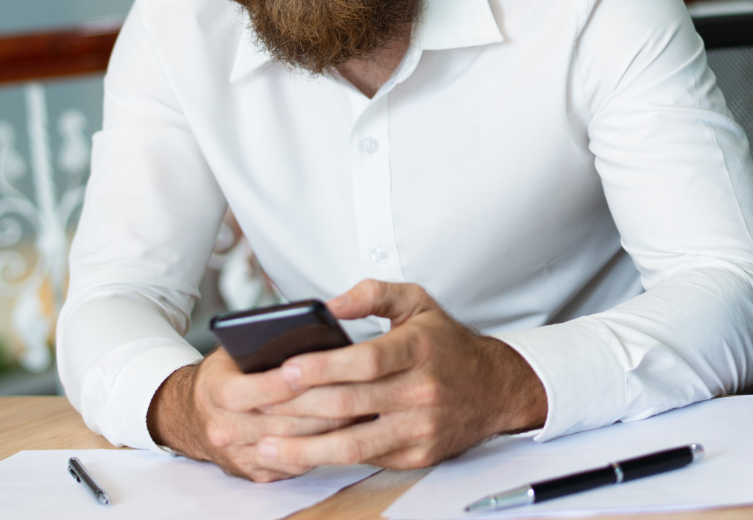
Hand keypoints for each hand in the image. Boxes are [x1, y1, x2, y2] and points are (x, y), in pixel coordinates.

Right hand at [147, 348, 355, 481]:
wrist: (192, 416)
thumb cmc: (224, 374)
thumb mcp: (233, 350)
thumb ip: (263, 343)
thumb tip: (308, 331)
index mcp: (215, 392)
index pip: (254, 390)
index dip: (288, 380)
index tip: (320, 366)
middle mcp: (224, 428)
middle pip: (283, 421)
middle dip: (324, 403)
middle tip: (360, 386)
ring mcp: (240, 455)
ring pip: (296, 444)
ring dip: (332, 427)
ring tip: (364, 404)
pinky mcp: (257, 472)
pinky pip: (298, 464)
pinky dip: (324, 446)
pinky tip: (349, 428)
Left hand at [256, 279, 547, 469]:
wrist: (495, 389)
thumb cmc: (447, 344)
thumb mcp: (418, 303)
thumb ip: (373, 293)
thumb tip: (327, 305)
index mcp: (420, 348)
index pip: (367, 360)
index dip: (325, 367)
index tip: (287, 368)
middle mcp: (422, 390)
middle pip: (350, 404)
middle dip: (297, 407)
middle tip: (257, 407)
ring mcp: (419, 428)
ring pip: (352, 445)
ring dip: (304, 448)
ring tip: (266, 445)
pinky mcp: (416, 455)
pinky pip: (365, 460)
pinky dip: (327, 460)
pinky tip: (299, 455)